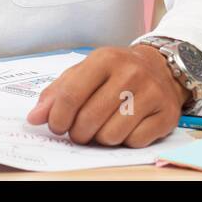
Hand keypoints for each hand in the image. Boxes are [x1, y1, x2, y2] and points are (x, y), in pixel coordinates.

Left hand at [24, 44, 188, 146]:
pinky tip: (126, 126)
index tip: (56, 126)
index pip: (71, 95)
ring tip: (103, 126)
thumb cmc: (116, 72)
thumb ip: (57, 93)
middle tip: (79, 130)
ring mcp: (151, 93)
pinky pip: (134, 142)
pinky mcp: (166, 114)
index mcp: (105, 59)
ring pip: (111, 135)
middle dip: (78, 132)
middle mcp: (130, 73)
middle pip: (89, 119)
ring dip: (101, 138)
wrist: (161, 67)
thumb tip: (34, 118)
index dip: (57, 117)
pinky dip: (126, 140)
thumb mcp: (85, 71)